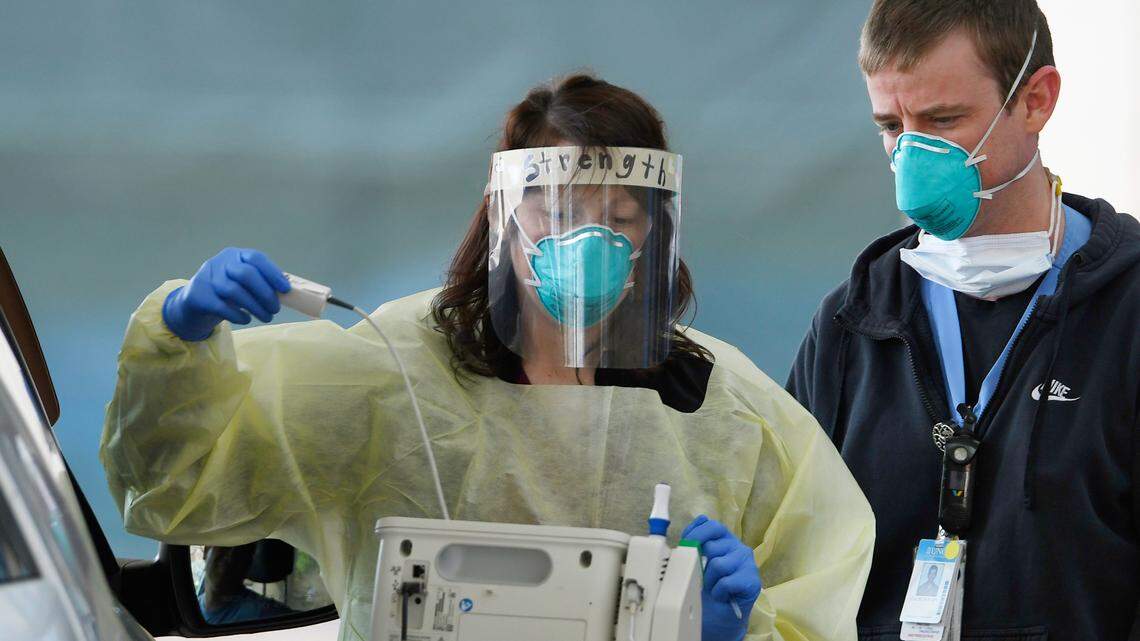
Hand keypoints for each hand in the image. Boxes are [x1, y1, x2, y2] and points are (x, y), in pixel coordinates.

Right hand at [163, 248, 290, 340]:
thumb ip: (260, 281)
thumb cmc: (227, 288)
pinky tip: (247, 319)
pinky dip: (238, 315)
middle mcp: (221, 263)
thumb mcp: (242, 279)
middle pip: (246, 274)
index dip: (272, 273)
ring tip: (266, 317)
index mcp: (235, 255)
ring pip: (234, 291)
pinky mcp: (200, 297)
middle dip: (265, 293)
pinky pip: (222, 307)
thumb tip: (286, 291)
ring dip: (255, 307)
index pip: (256, 258)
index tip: (285, 290)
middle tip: (276, 309)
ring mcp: (208, 278)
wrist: (196, 300)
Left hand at [682, 515, 761, 640]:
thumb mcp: (695, 562)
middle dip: (701, 565)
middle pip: (712, 547)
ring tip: (713, 588)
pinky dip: (718, 592)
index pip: (712, 526)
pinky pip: (726, 582)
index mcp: (725, 540)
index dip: (697, 534)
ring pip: (718, 565)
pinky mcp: (752, 581)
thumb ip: (694, 543)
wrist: (718, 618)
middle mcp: (739, 547)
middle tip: (703, 578)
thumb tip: (697, 524)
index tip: (686, 546)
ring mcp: (748, 563)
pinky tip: (722, 596)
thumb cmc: (706, 588)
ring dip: (709, 581)